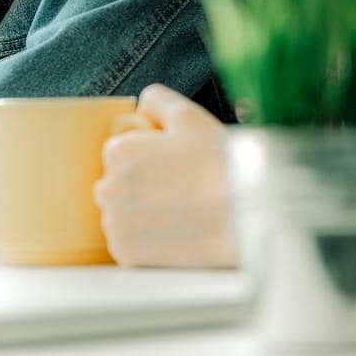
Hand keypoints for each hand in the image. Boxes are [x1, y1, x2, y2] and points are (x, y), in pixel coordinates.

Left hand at [94, 84, 235, 267]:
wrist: (246, 218)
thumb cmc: (220, 164)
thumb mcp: (190, 116)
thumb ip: (156, 100)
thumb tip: (139, 107)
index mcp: (119, 152)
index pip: (118, 153)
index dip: (147, 158)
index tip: (172, 167)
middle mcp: (109, 187)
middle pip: (116, 185)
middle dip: (139, 187)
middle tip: (178, 191)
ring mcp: (116, 224)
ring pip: (120, 216)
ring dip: (140, 215)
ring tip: (179, 213)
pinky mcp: (126, 255)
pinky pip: (127, 245)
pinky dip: (145, 243)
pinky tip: (173, 233)